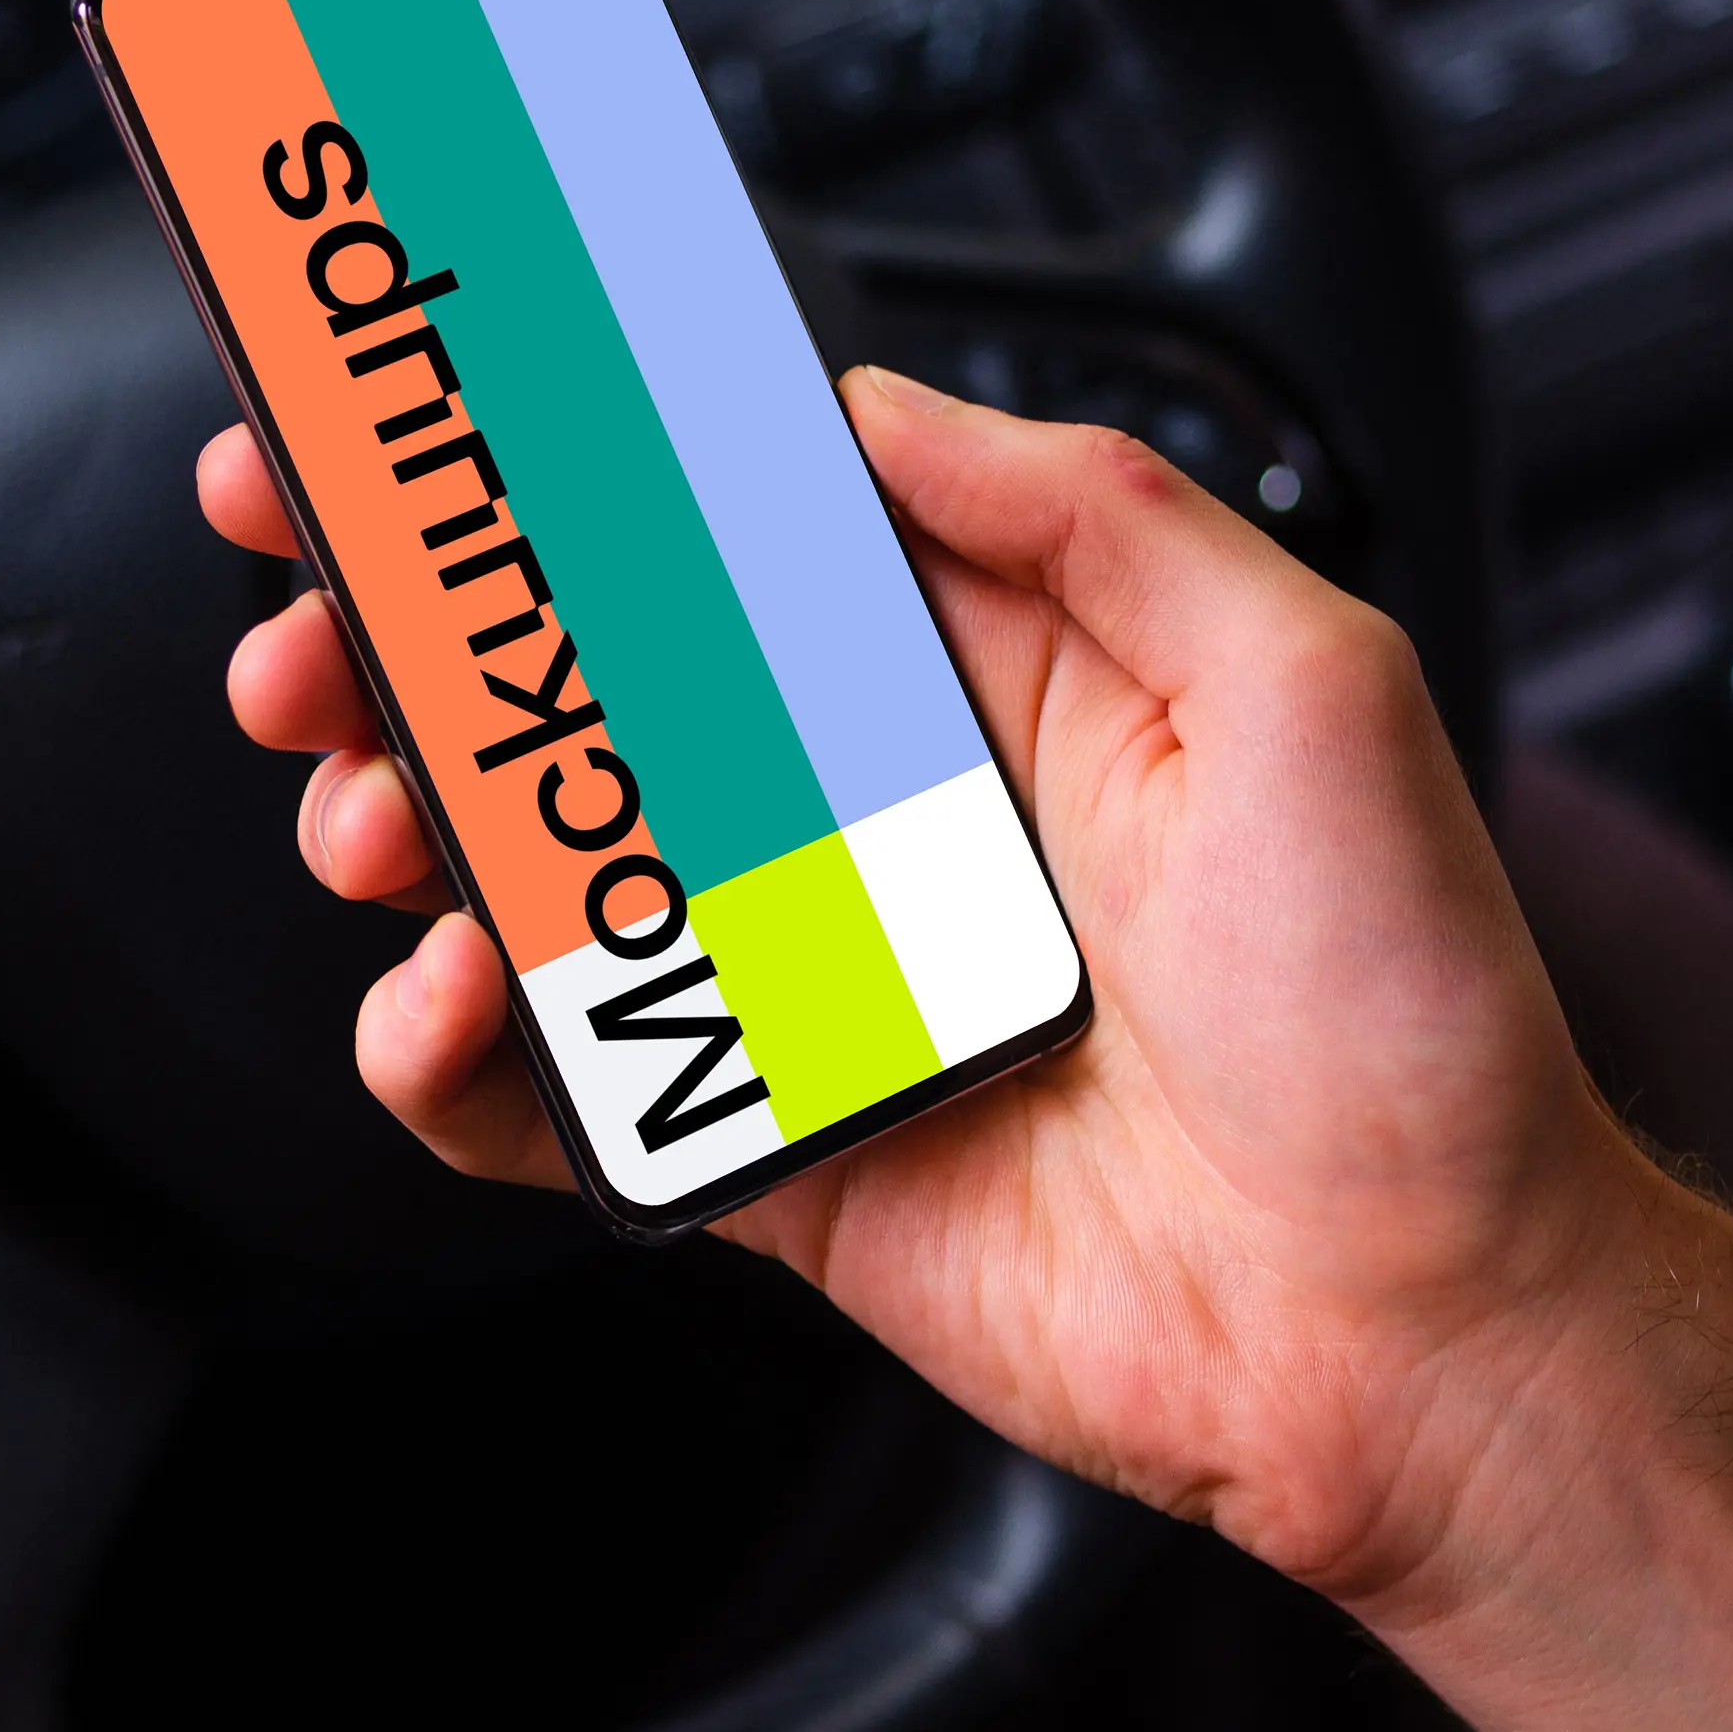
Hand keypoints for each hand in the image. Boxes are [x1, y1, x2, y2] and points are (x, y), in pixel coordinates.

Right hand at [210, 374, 1732, 1731]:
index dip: (559, 468)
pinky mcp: (770, 1147)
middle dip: (413, 645)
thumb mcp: (1307, 681)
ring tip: (370, 822)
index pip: (725, 530)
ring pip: (538, 878)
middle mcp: (876, 816)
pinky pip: (564, 1091)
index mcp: (989, 674)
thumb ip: (1098, 511)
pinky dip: (457, 1054)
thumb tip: (880, 404)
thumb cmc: (1412, 1024)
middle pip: (583, 694)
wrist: (1424, 1327)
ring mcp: (808, 983)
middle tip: (308, 630)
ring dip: (409, 829)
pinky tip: (440, 1010)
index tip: (418, 415)